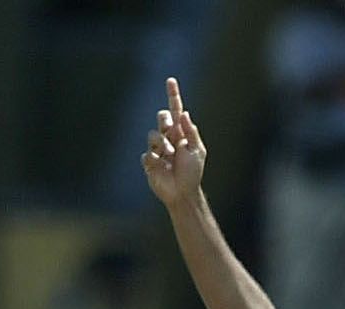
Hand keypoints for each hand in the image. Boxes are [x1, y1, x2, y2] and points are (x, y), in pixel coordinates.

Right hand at [141, 77, 205, 206]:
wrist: (183, 192)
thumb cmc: (192, 173)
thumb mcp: (197, 151)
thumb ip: (191, 132)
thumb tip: (184, 113)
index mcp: (181, 134)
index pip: (176, 111)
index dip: (173, 95)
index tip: (171, 80)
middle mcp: (168, 138)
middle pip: (162, 117)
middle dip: (165, 121)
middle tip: (170, 129)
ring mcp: (157, 148)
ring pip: (153, 134)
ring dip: (162, 143)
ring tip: (169, 155)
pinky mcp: (149, 160)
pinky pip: (147, 154)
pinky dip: (155, 159)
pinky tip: (162, 167)